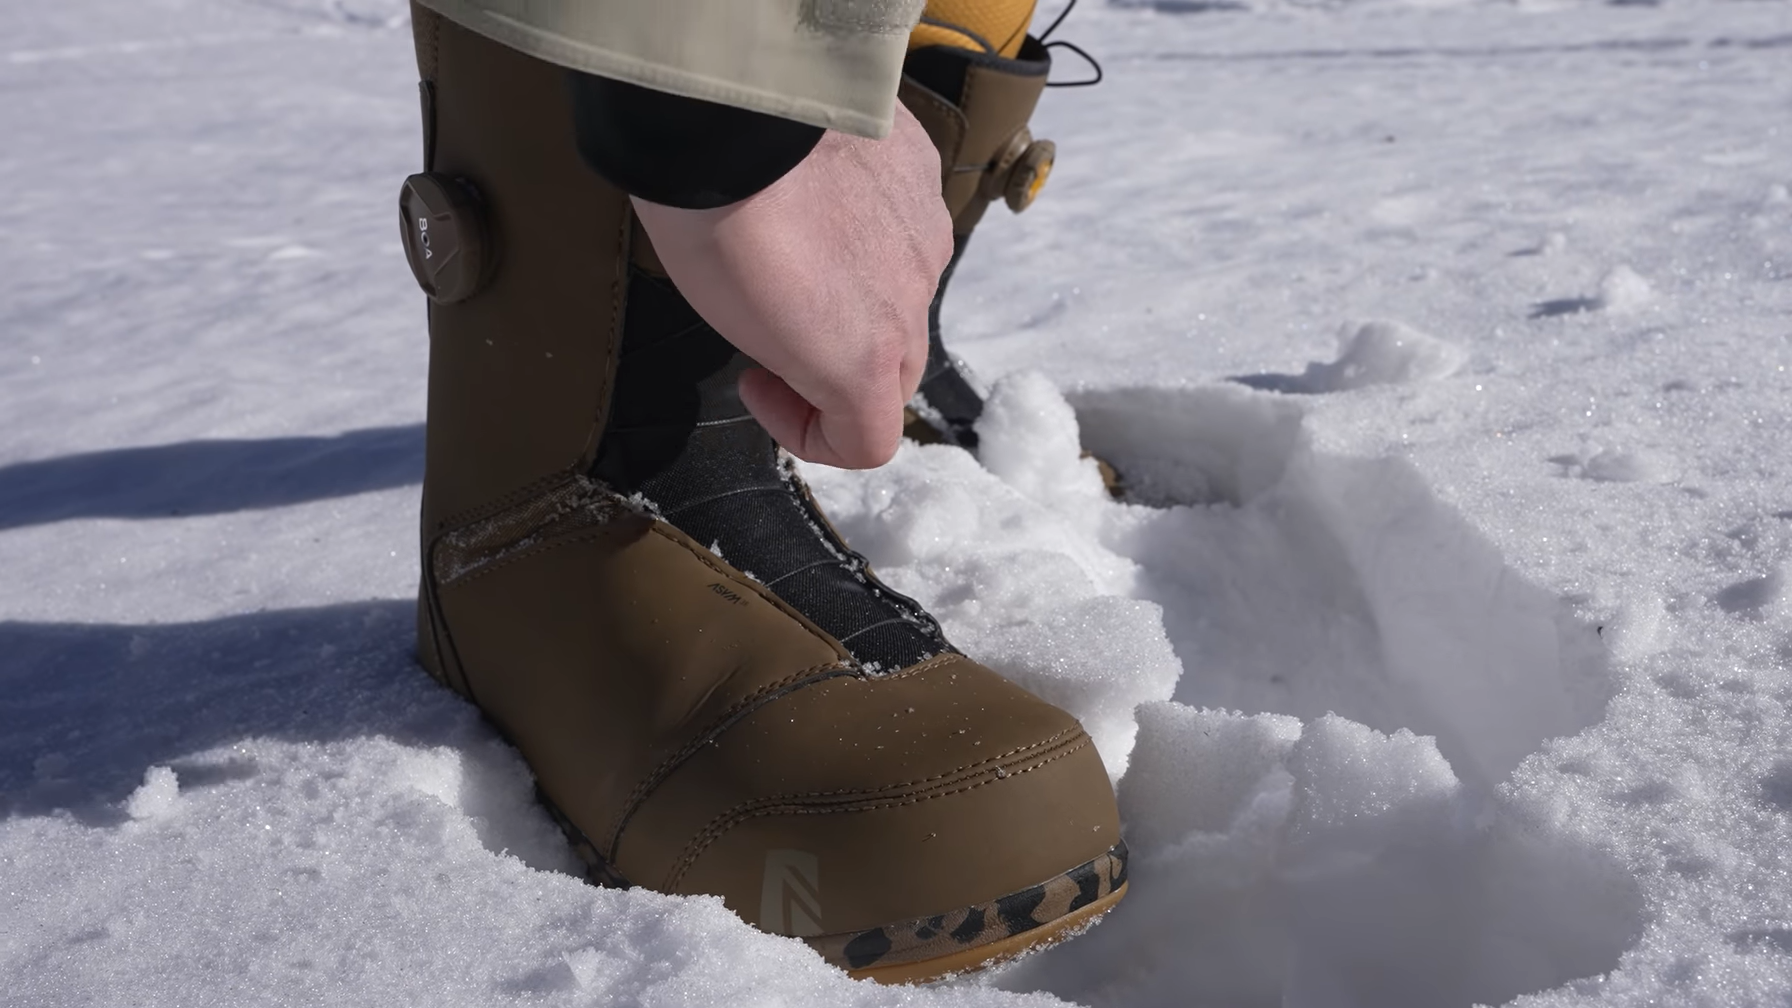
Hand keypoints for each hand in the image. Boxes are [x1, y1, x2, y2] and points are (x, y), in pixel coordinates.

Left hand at [631, 103, 952, 468]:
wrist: (730, 116)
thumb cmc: (712, 226)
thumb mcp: (735, 323)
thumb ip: (794, 354)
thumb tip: (805, 343)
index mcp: (862, 360)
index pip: (871, 441)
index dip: (812, 434)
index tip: (760, 389)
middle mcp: (911, 302)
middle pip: (897, 369)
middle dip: (840, 366)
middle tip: (775, 334)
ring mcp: (925, 231)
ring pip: (906, 288)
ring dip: (861, 291)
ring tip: (797, 250)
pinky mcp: (921, 170)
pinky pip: (906, 219)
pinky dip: (870, 223)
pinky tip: (819, 195)